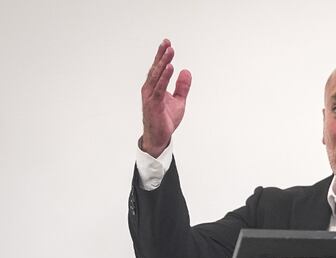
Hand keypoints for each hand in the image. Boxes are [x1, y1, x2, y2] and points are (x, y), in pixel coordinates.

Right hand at [140, 39, 191, 156]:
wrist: (160, 138)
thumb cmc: (166, 119)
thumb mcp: (179, 101)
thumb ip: (182, 87)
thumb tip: (186, 71)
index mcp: (155, 87)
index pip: (158, 68)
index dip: (162, 56)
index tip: (168, 43)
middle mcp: (150, 89)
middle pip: (156, 69)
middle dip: (161, 55)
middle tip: (167, 42)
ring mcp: (150, 96)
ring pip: (157, 76)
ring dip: (163, 62)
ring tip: (170, 51)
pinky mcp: (153, 104)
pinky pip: (159, 88)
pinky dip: (164, 77)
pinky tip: (170, 68)